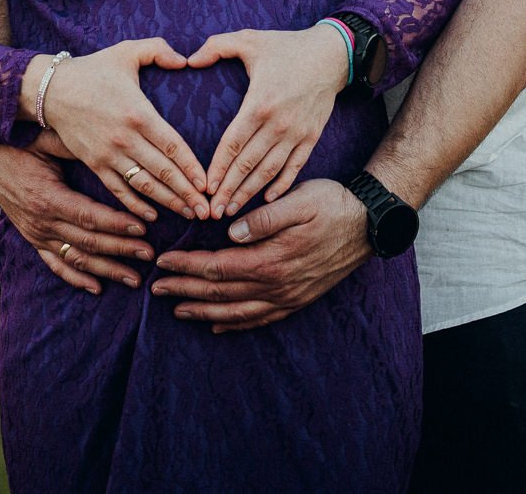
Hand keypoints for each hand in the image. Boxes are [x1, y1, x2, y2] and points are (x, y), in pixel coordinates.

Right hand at [0, 138, 152, 293]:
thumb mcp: (46, 140)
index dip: (117, 224)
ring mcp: (35, 233)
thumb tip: (109, 146)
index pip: (89, 217)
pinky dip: (76, 277)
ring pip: (75, 258)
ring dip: (105, 270)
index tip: (143, 228)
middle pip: (87, 242)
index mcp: (47, 197)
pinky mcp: (31, 238)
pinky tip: (97, 288)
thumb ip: (75, 147)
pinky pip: (55, 264)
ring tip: (133, 278)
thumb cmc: (18, 143)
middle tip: (149, 254)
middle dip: (120, 249)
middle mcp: (40, 221)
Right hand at [38, 38, 211, 219]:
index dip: (192, 167)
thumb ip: (158, 50)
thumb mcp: (127, 51)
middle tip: (208, 211)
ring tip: (190, 215)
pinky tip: (152, 218)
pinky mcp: (94, 163)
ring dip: (168, 202)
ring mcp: (108, 154)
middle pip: (163, 171)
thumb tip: (184, 59)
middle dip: (187, 193)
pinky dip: (135, 205)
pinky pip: (117, 190)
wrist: (51, 89)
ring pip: (143, 185)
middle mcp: (125, 138)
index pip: (173, 145)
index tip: (208, 184)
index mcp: (138, 113)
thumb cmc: (94, 69)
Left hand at [151, 179, 370, 332]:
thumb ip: (263, 217)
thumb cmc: (333, 204)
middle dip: (184, 291)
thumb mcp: (299, 200)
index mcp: (270, 260)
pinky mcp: (297, 300)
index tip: (162, 261)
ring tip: (178, 310)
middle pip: (220, 294)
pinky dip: (235, 324)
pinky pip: (260, 319)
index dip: (186, 266)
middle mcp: (276, 286)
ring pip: (236, 313)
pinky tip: (218, 325)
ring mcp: (287, 297)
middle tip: (155, 289)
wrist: (370, 225)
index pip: (217, 267)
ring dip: (203, 312)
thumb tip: (230, 232)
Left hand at [186, 26, 349, 215]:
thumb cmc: (286, 47)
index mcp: (260, 103)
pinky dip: (281, 185)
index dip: (218, 167)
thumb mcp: (250, 39)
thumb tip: (190, 59)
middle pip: (249, 164)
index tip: (205, 187)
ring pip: (270, 171)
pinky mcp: (311, 137)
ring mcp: (297, 133)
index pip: (233, 143)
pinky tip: (267, 200)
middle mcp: (278, 123)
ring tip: (233, 211)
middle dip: (229, 190)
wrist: (331, 55)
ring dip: (250, 193)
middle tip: (212, 211)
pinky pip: (294, 167)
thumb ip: (217, 46)